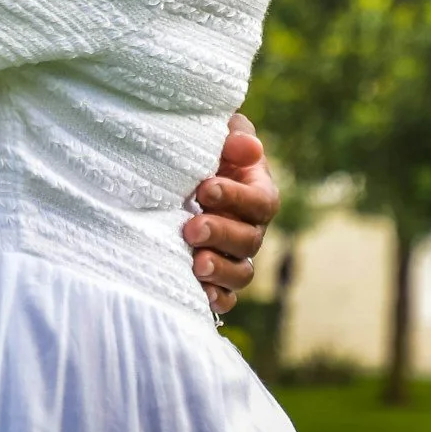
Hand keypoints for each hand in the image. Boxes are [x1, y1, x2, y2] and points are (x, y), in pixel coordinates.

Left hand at [183, 113, 278, 314]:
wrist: (171, 174)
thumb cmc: (201, 149)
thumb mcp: (216, 133)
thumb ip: (235, 135)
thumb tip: (249, 148)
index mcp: (257, 192)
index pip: (259, 201)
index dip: (235, 197)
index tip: (204, 189)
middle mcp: (250, 228)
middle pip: (249, 240)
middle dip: (221, 234)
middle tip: (191, 229)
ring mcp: (234, 256)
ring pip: (241, 272)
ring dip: (220, 270)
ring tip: (196, 264)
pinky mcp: (216, 277)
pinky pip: (226, 297)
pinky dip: (217, 298)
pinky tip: (200, 292)